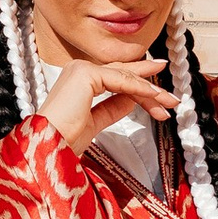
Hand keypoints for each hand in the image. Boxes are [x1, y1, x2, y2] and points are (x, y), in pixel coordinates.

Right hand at [42, 55, 177, 154]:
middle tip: (170, 93)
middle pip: (123, 74)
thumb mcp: (94, 122)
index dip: (138, 86)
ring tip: (169, 101)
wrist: (48, 149)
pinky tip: (155, 97)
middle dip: (149, 84)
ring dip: (150, 91)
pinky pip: (121, 81)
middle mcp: (78, 70)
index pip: (115, 78)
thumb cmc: (62, 141)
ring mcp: (81, 69)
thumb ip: (112, 108)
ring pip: (125, 77)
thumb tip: (132, 100)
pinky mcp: (85, 74)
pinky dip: (140, 89)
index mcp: (77, 81)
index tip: (158, 95)